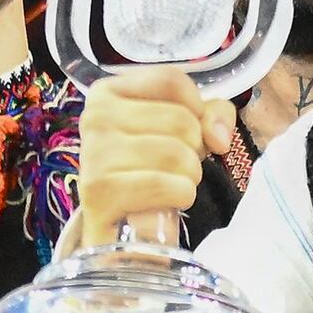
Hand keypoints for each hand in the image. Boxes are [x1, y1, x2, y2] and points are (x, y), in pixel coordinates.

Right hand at [76, 68, 222, 237]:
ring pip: (176, 153)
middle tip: (177, 167)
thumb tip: (218, 136)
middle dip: (194, 149)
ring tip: (172, 184)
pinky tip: (167, 203)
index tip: (194, 133)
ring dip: (189, 176)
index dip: (199, 109)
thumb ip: (211, 115)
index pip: (172, 81)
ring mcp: (93, 153)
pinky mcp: (99, 191)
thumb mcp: (181, 132)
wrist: (118, 231)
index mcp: (107, 92)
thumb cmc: (150, 172)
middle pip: (180, 119)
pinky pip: (164, 184)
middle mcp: (94, 117)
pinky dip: (180, 196)